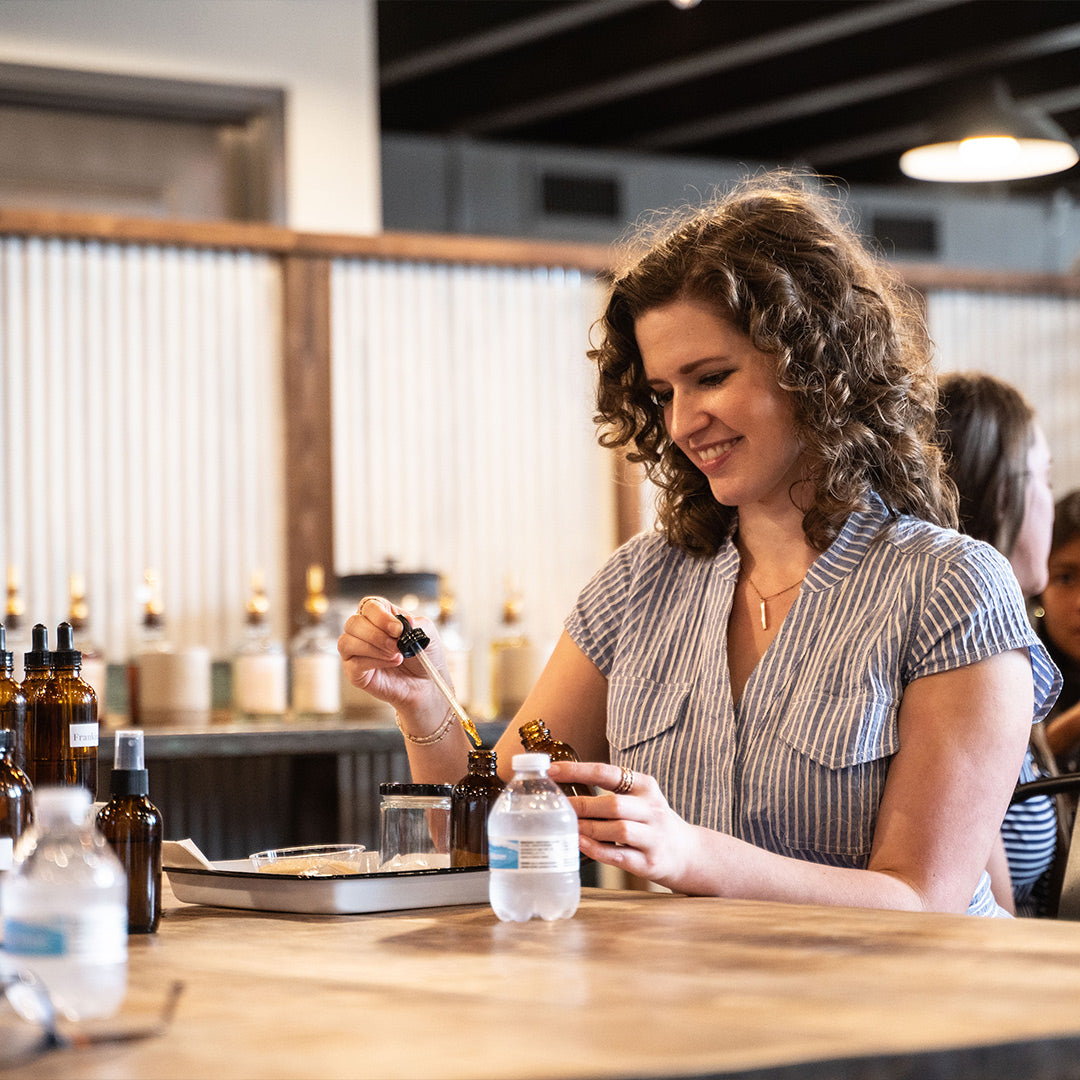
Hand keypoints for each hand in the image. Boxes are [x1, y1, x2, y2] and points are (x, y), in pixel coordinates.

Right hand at [337, 597, 447, 712]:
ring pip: (347, 642)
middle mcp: (362, 631)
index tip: (398, 629)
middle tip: (398, 645)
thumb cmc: (423, 655)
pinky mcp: (354, 671)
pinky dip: (375, 662)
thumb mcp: (425, 633)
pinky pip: (354, 663)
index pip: (368, 606)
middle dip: (377, 634)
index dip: (380, 616)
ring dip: (374, 648)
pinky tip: (392, 663)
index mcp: (379, 616)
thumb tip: (402, 621)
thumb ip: (413, 623)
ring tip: (396, 655)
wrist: (426, 682)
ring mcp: (355, 651)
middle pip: (354, 622)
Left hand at [548, 760, 698, 890]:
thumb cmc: (651, 823)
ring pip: (618, 829)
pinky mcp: (650, 862)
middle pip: (613, 804)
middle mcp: (652, 809)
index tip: (552, 770)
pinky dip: (597, 849)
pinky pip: (619, 855)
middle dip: (581, 805)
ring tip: (567, 827)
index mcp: (645, 786)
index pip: (608, 773)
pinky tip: (581, 844)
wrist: (687, 853)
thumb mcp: (640, 799)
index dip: (577, 770)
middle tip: (557, 806)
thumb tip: (566, 789)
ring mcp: (654, 837)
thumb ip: (610, 792)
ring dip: (589, 828)